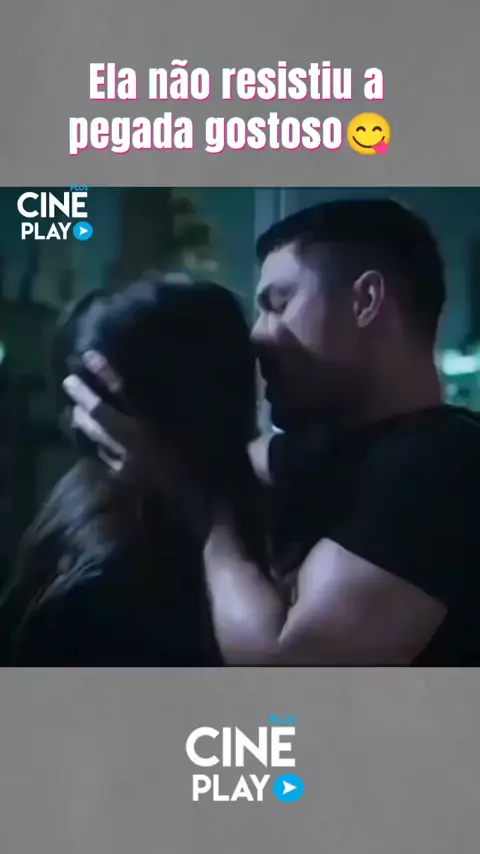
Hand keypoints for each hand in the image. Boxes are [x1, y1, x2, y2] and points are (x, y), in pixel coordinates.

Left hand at [63, 351, 214, 529]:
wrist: (203, 507)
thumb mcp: (199, 429)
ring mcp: (127, 462)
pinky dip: (96, 449)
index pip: (124, 391)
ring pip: (99, 438)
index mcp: (153, 424)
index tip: (89, 355)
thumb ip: (182, 411)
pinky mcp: (127, 480)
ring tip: (72, 410)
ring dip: (83, 422)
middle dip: (85, 397)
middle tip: (68, 382)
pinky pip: (107, 460)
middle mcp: (134, 441)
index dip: (106, 372)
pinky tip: (91, 444)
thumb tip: (171, 387)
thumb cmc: (209, 463)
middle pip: (102, 415)